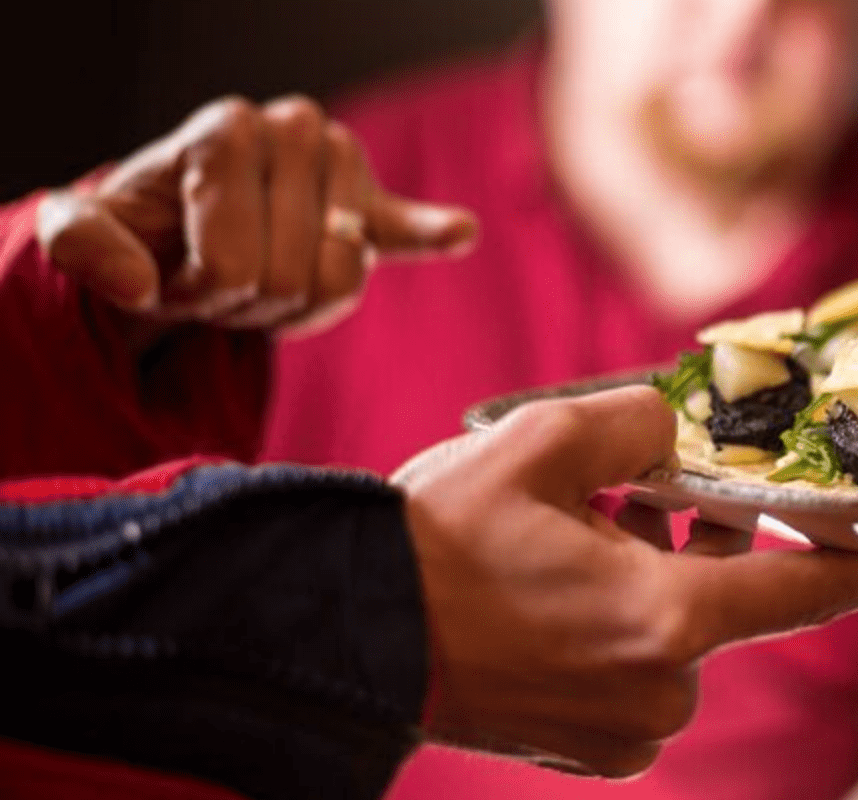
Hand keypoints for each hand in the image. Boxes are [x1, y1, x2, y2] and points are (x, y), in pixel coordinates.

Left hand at [35, 94, 477, 331]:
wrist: (194, 229)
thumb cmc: (150, 231)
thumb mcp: (90, 231)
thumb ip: (83, 245)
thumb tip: (136, 282)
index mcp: (226, 126)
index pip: (233, 262)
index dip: (202, 291)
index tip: (182, 278)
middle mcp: (295, 129)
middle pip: (290, 275)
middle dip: (250, 301)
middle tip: (226, 285)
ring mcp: (344, 168)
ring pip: (340, 282)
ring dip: (297, 306)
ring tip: (265, 281)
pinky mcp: (378, 209)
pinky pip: (412, 225)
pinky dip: (435, 232)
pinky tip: (458, 232)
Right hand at [394, 386, 857, 777]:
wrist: (341, 639)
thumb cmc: (436, 546)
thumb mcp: (539, 445)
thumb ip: (636, 422)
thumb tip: (675, 430)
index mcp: (667, 621)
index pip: (814, 592)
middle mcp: (663, 692)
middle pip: (728, 598)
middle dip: (702, 538)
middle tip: (645, 490)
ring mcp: (627, 733)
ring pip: (678, 633)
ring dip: (653, 578)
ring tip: (578, 534)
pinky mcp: (592, 751)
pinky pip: (640, 675)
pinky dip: (622, 628)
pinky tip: (560, 590)